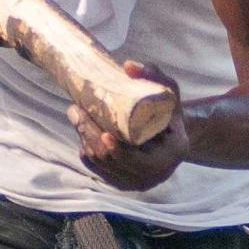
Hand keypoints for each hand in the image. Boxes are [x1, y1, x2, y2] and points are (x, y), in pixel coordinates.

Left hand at [72, 62, 188, 190]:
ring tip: (76, 115)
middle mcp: (152, 177)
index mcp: (170, 157)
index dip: (119, 150)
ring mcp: (135, 182)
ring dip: (85, 140)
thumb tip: (128, 65)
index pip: (138, 160)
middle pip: (112, 161)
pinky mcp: (121, 182)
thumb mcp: (169, 92)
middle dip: (90, 136)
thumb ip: (154, 77)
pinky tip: (82, 133)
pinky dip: (87, 152)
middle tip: (76, 110)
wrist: (172, 135)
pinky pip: (97, 169)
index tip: (104, 133)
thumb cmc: (169, 111)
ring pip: (101, 165)